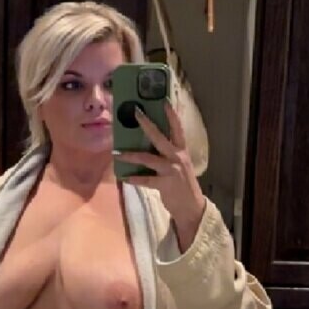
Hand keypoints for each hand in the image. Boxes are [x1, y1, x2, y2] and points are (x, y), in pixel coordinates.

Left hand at [118, 99, 205, 250]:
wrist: (191, 207)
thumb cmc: (182, 184)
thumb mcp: (179, 165)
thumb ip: (168, 154)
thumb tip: (148, 143)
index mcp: (182, 150)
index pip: (178, 128)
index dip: (172, 115)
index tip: (164, 101)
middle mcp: (177, 157)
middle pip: (160, 137)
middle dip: (147, 125)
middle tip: (136, 113)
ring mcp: (171, 170)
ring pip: (148, 158)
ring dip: (131, 155)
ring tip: (116, 153)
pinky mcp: (165, 184)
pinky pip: (146, 180)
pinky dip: (134, 179)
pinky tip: (124, 178)